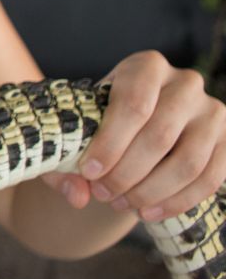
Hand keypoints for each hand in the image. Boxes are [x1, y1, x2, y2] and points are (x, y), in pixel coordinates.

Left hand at [42, 50, 225, 220]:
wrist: (139, 123)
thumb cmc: (102, 122)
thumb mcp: (80, 129)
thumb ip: (68, 161)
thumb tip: (76, 195)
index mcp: (145, 66)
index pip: (132, 105)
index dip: (110, 143)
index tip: (88, 172)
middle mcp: (185, 83)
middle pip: (159, 136)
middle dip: (127, 173)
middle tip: (102, 194)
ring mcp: (213, 112)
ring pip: (188, 162)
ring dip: (151, 191)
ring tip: (121, 204)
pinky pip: (209, 178)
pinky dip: (177, 201)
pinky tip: (148, 212)